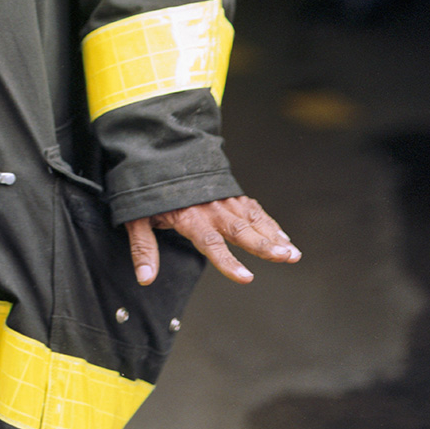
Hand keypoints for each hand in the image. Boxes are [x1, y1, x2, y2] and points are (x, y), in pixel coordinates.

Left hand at [125, 195, 299, 285]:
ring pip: (252, 219)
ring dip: (273, 236)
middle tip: (286, 257)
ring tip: (293, 252)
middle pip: (240, 230)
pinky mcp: (228, 192)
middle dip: (265, 246)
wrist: (157, 150)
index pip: (211, 243)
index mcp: (189, 216)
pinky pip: (252, 208)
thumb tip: (145, 278)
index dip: (228, 262)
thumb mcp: (136, 215)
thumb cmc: (147, 185)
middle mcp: (209, 208)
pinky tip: (283, 236)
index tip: (246, 277)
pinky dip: (268, 222)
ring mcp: (222, 199)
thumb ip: (143, 247)